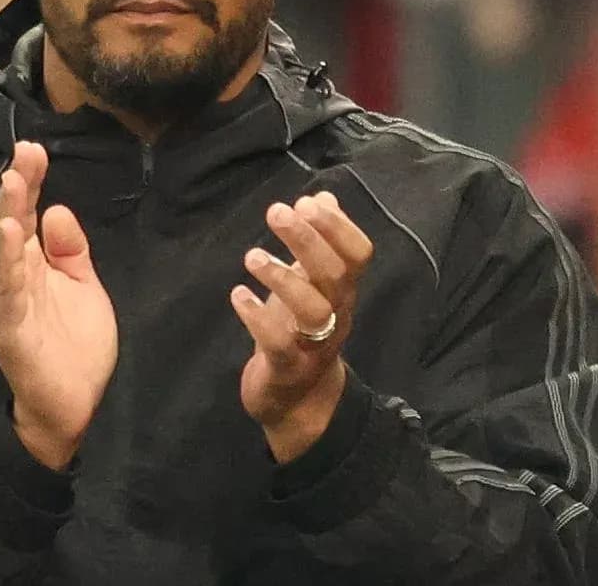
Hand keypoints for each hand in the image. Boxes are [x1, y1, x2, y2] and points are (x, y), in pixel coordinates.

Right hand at [0, 141, 117, 469]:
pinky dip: (8, 262)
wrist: (74, 407)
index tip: (36, 149)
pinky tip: (12, 237)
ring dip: (7, 217)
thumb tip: (56, 209)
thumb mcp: (81, 287)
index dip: (29, 181)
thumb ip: (69, 250)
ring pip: (3, 253)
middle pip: (9, 223)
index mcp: (30, 265)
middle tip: (25, 154)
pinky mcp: (11, 328)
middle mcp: (13, 278)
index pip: (26, 214)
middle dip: (16, 188)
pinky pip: (8, 291)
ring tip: (14, 183)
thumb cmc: (75, 347)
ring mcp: (8, 302)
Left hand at [229, 192, 373, 462]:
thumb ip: (319, 243)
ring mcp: (315, 344)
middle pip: (334, 274)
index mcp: (343, 291)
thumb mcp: (312, 285)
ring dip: (282, 277)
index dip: (339, 226)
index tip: (308, 202)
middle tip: (276, 211)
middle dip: (307, 239)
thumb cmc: (301, 331)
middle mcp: (337, 315)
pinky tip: (238, 294)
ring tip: (251, 256)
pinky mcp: (288, 368)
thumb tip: (323, 197)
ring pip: (313, 309)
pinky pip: (278, 343)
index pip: (358, 255)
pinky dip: (257, 316)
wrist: (298, 401)